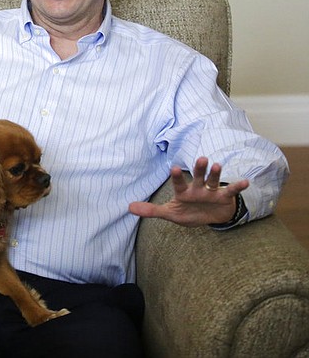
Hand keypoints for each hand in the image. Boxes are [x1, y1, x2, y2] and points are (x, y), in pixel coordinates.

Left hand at [128, 157, 248, 226]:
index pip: (179, 183)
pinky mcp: (224, 197)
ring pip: (214, 181)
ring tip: (217, 165)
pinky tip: (245, 182)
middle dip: (199, 169)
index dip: (177, 177)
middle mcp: (198, 188)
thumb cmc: (188, 212)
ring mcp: (211, 192)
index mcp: (183, 192)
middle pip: (198, 176)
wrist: (209, 217)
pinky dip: (238, 187)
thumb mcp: (170, 214)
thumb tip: (129, 208)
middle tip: (201, 158)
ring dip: (216, 174)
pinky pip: (231, 191)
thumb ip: (151, 210)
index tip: (174, 168)